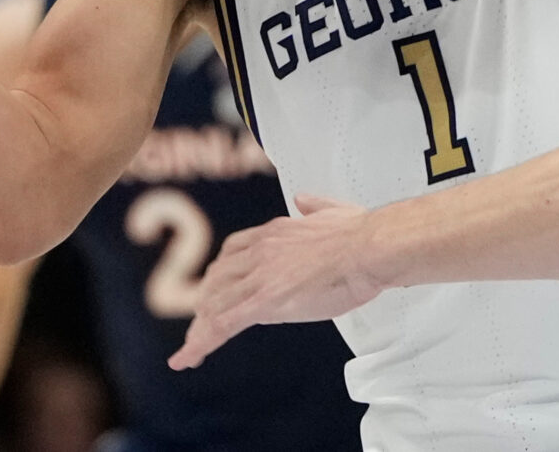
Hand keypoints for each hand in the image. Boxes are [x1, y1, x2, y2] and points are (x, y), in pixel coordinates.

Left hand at [170, 193, 384, 368]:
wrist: (369, 248)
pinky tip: (189, 358)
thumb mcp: (332, 209)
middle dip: (206, 302)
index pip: (232, 252)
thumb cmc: (362, 233)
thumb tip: (303, 200)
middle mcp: (259, 252)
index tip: (216, 287)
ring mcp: (260, 277)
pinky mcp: (265, 302)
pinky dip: (201, 343)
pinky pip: (222, 325)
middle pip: (216, 279)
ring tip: (193, 348)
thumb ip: (313, 207)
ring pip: (214, 305)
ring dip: (200, 327)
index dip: (220, 273)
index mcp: (275, 231)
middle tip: (202, 323)